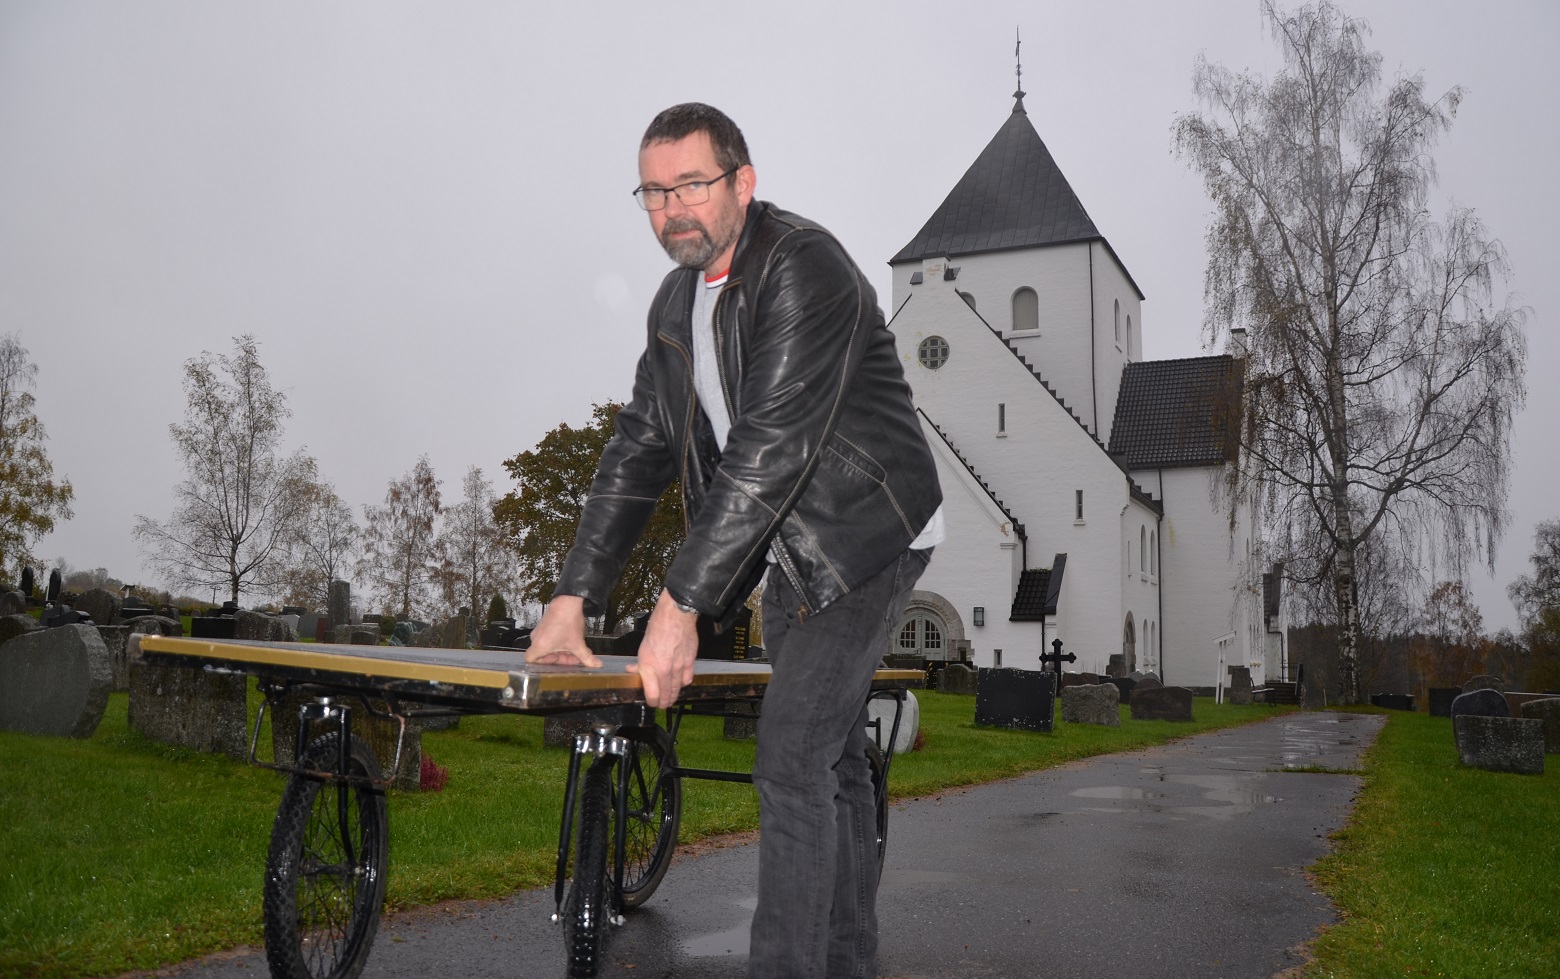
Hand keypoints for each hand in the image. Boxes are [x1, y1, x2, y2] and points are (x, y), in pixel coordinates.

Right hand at [524, 596, 601, 667]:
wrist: (568, 601)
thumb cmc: (568, 621)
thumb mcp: (578, 643)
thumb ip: (586, 657)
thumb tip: (596, 665)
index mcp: (540, 645)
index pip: (530, 660)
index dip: (543, 664)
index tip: (557, 662)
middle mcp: (536, 638)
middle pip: (542, 654)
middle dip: (559, 657)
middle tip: (572, 657)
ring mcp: (539, 630)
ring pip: (547, 646)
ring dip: (560, 650)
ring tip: (574, 648)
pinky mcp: (544, 624)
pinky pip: (548, 638)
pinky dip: (558, 642)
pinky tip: (571, 640)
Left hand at [626, 590, 698, 707]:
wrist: (676, 616)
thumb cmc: (657, 628)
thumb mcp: (643, 647)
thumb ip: (640, 663)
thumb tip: (634, 670)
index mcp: (650, 667)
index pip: (652, 695)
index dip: (652, 702)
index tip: (651, 702)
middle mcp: (664, 670)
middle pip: (666, 695)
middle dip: (663, 702)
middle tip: (662, 705)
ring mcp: (679, 667)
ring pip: (677, 689)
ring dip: (673, 696)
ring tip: (671, 699)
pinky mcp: (690, 662)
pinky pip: (688, 679)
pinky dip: (683, 684)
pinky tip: (681, 684)